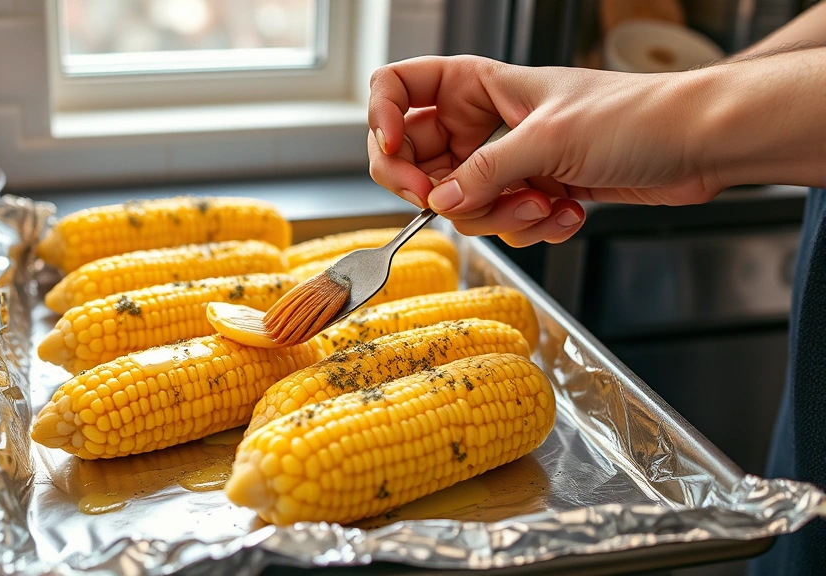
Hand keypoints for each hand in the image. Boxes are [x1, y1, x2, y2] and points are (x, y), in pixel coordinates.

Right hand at [367, 56, 719, 245]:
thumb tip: (440, 204)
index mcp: (478, 86)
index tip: (396, 157)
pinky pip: (503, 222)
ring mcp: (508, 161)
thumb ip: (485, 174)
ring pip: (463, 204)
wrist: (697, 146)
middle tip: (460, 203)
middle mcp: (485, 123)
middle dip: (446, 192)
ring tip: (544, 204)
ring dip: (501, 215)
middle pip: (421, 162)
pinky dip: (531, 227)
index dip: (384, 121)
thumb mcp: (547, 140)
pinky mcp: (533, 192)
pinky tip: (566, 213)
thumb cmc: (634, 116)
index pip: (400, 89)